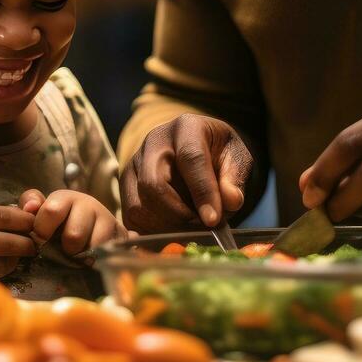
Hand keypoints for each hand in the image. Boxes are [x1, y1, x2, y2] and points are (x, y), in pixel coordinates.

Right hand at [0, 203, 38, 284]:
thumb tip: (19, 216)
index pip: (0, 215)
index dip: (23, 219)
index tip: (34, 222)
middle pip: (4, 240)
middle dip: (25, 242)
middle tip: (35, 243)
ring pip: (0, 263)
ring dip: (15, 259)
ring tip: (19, 256)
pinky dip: (0, 273)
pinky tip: (2, 267)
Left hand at [18, 189, 124, 254]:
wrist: (95, 227)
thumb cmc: (61, 221)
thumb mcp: (42, 211)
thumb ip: (30, 204)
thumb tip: (30, 208)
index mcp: (65, 197)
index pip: (51, 211)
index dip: (43, 231)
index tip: (42, 240)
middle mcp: (88, 204)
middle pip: (74, 235)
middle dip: (66, 248)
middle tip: (64, 249)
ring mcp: (107, 219)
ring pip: (92, 248)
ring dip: (82, 257)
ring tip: (79, 254)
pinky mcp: (120, 235)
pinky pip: (106, 255)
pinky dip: (96, 261)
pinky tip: (92, 258)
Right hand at [120, 114, 251, 232]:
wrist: (197, 153)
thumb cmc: (219, 155)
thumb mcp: (236, 159)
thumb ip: (234, 179)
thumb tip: (230, 201)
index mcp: (186, 127)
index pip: (191, 158)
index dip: (202, 191)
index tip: (213, 220)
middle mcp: (153, 142)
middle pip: (154, 184)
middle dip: (179, 215)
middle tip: (202, 230)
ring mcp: (135, 163)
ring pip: (139, 205)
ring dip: (166, 227)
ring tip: (191, 231)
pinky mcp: (125, 186)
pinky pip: (131, 217)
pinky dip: (152, 233)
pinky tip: (173, 233)